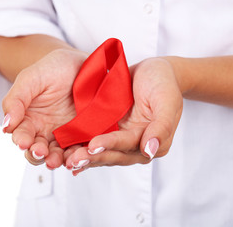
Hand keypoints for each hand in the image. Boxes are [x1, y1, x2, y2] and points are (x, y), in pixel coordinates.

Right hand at [2, 49, 87, 166]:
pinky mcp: (83, 135)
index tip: (24, 142)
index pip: (22, 135)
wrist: (84, 63)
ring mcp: (65, 135)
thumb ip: (16, 100)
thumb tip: (5, 125)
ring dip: (57, 160)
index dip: (22, 140)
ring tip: (60, 160)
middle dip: (38, 154)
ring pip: (58, 155)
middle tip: (41, 152)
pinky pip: (79, 150)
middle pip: (38, 151)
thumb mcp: (31, 78)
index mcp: (28, 119)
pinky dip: (77, 157)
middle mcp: (45, 130)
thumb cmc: (54, 68)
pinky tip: (77, 158)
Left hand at [64, 57, 182, 174]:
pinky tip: (66, 155)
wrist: (154, 71)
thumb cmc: (163, 83)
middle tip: (73, 159)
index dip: (111, 146)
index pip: (129, 145)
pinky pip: (95, 142)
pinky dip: (82, 148)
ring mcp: (122, 139)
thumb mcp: (167, 100)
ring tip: (66, 160)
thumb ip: (162, 126)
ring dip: (85, 157)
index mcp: (155, 141)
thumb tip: (151, 150)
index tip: (93, 145)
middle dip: (93, 157)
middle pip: (113, 154)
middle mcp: (137, 145)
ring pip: (102, 152)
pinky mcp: (110, 132)